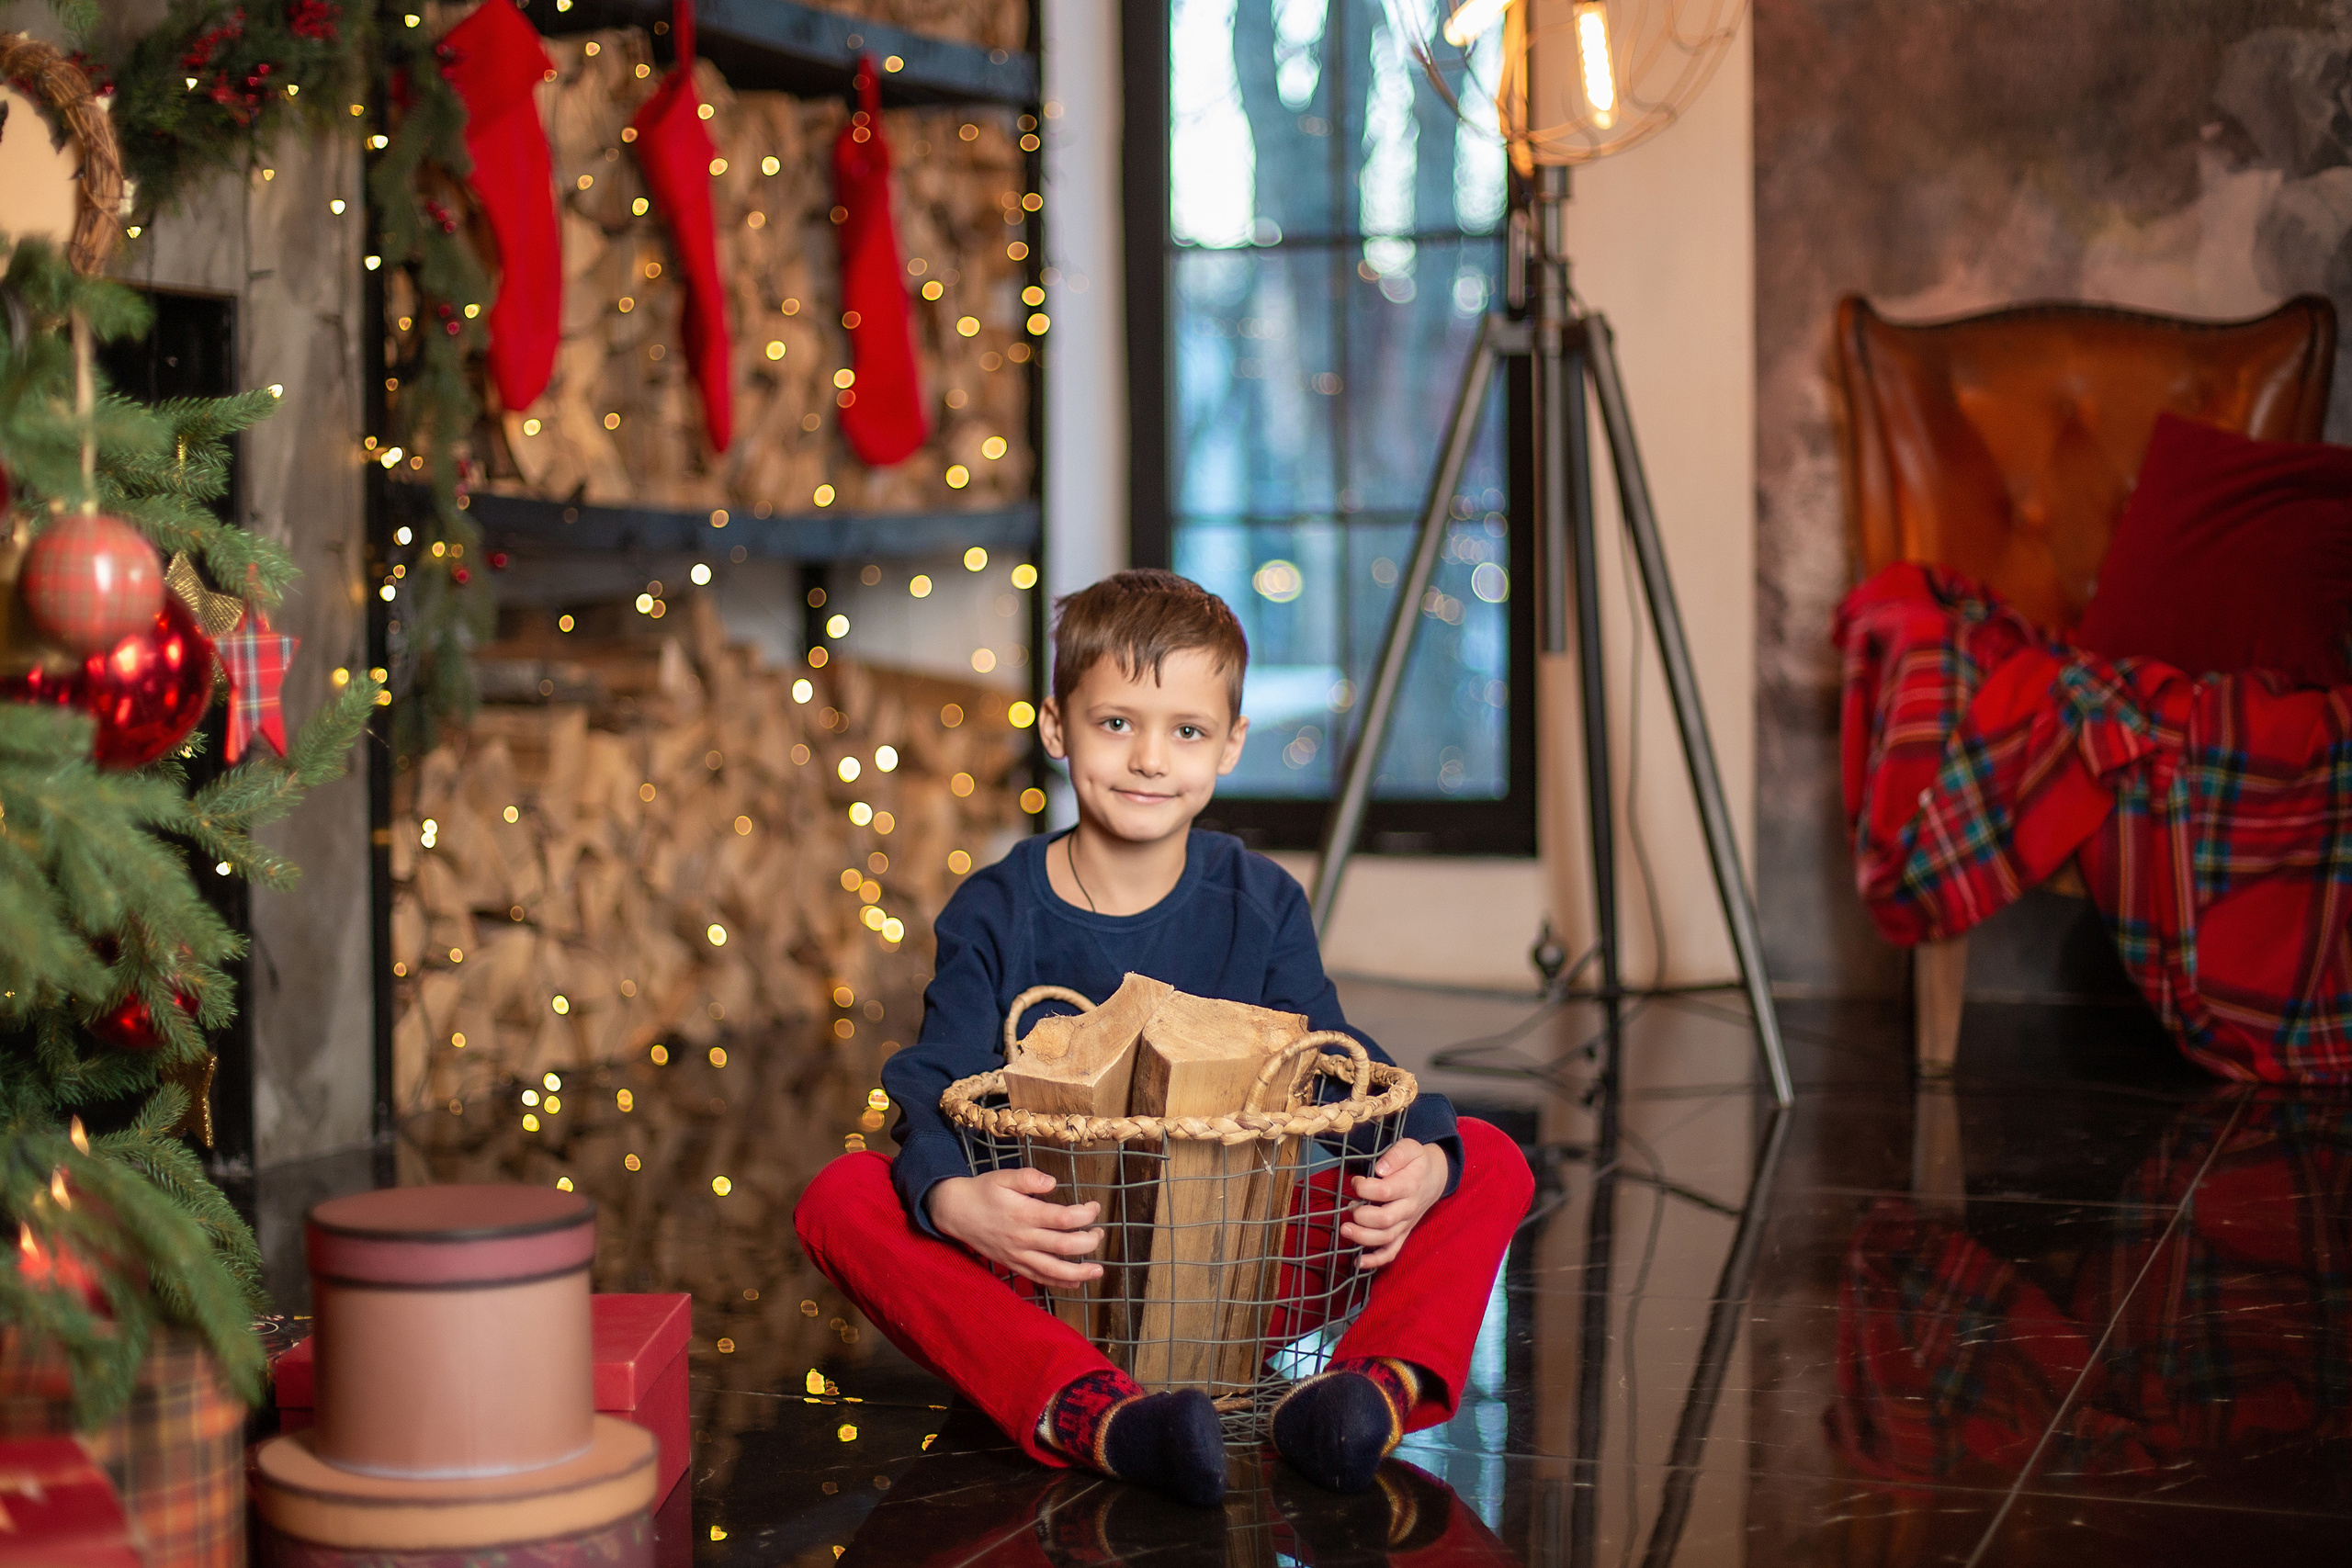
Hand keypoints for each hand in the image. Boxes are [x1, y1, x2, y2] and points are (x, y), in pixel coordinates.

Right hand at [929, 1168, 1104, 1286]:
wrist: (955, 1212)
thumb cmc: (983, 1192)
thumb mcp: (1003, 1176)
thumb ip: (1028, 1177)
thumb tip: (1052, 1181)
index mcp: (1024, 1213)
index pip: (1064, 1219)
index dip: (1086, 1215)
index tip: (1094, 1207)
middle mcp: (1023, 1238)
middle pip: (1064, 1246)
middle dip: (1089, 1242)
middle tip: (1099, 1233)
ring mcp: (1018, 1255)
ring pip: (1053, 1270)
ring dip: (1079, 1272)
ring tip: (1098, 1270)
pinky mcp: (1013, 1264)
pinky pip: (1038, 1278)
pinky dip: (1058, 1283)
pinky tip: (1074, 1283)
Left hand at [1342, 1139, 1448, 1269]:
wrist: (1436, 1177)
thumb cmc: (1417, 1161)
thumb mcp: (1410, 1148)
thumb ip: (1395, 1155)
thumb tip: (1379, 1169)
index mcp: (1410, 1185)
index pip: (1385, 1192)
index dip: (1365, 1188)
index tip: (1356, 1181)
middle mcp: (1409, 1207)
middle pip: (1385, 1220)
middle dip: (1362, 1217)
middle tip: (1348, 1208)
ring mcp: (1407, 1223)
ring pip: (1386, 1238)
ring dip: (1363, 1238)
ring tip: (1345, 1230)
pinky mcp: (1404, 1233)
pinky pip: (1392, 1251)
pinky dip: (1375, 1260)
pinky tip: (1357, 1262)